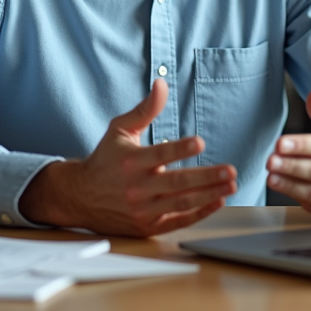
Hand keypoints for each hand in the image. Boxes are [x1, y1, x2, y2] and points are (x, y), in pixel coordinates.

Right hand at [18, 79, 236, 235]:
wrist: (80, 197)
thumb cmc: (105, 159)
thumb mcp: (120, 130)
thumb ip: (144, 109)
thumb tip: (162, 84)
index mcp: (131, 161)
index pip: (159, 154)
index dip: (180, 149)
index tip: (201, 142)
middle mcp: (137, 187)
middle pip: (176, 183)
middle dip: (206, 177)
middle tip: (230, 170)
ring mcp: (142, 209)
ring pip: (181, 203)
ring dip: (209, 195)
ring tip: (230, 185)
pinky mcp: (147, 226)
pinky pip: (178, 221)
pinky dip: (200, 213)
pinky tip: (217, 202)